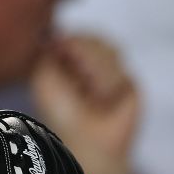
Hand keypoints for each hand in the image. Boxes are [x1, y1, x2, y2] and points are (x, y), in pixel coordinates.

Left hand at [30, 34, 139, 173]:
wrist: (83, 142)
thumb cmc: (60, 114)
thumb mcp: (44, 78)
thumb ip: (50, 51)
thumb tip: (62, 32)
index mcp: (71, 61)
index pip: (78, 35)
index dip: (73, 40)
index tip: (62, 49)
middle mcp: (92, 65)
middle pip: (96, 38)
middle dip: (84, 52)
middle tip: (76, 71)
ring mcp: (112, 74)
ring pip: (110, 50)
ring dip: (94, 69)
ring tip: (86, 91)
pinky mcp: (130, 85)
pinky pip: (122, 70)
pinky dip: (106, 84)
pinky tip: (100, 99)